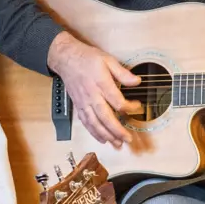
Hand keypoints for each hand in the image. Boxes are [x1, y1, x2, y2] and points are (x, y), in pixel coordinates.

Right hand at [46, 32, 142, 148]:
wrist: (66, 59)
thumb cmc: (87, 59)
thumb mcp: (108, 60)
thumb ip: (123, 73)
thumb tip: (137, 81)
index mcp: (101, 84)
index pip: (118, 101)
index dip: (129, 107)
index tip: (137, 106)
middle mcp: (92, 96)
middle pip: (105, 117)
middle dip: (117, 131)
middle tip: (128, 139)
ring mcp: (84, 103)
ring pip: (94, 123)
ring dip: (106, 136)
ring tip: (117, 144)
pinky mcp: (79, 106)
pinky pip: (86, 122)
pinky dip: (94, 133)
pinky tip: (102, 139)